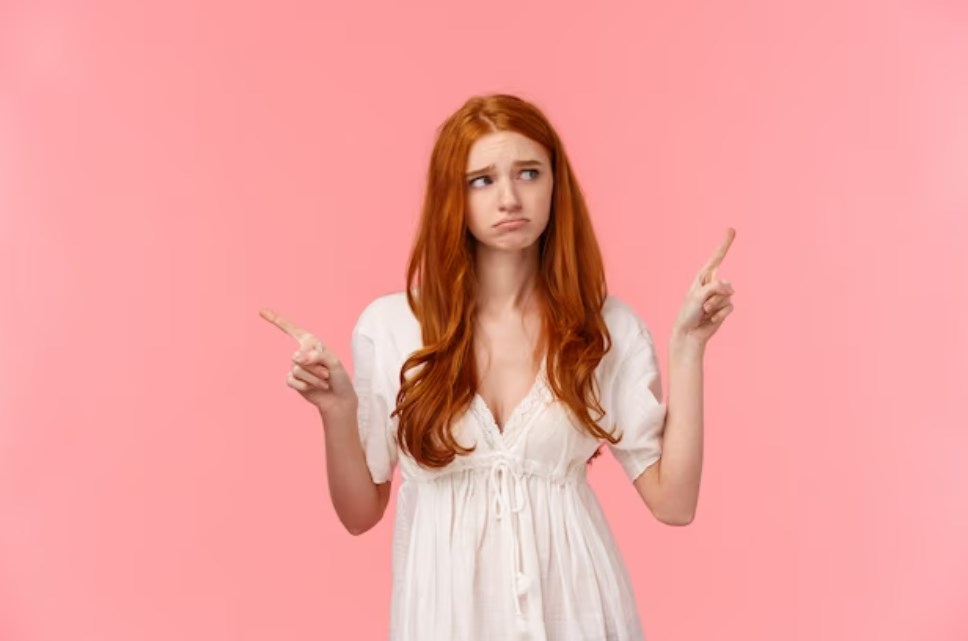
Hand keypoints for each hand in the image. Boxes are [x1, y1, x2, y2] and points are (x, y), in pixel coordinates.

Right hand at [259, 308, 357, 418]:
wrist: (338, 399)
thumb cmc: (339, 378)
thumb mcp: (334, 363)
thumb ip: (316, 356)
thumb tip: (295, 358)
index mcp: (311, 343)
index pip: (291, 329)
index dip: (276, 319)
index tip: (261, 311)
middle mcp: (301, 353)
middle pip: (299, 355)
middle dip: (316, 366)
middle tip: (328, 373)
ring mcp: (295, 366)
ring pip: (298, 369)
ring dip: (314, 377)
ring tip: (324, 380)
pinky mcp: (292, 380)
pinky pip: (292, 380)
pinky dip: (306, 385)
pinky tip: (314, 387)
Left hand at [672, 227, 736, 346]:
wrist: (689, 333)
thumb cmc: (688, 313)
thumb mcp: (697, 296)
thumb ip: (714, 287)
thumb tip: (730, 288)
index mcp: (702, 277)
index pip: (716, 258)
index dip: (724, 244)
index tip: (731, 229)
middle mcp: (712, 284)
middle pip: (724, 283)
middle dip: (714, 296)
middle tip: (701, 307)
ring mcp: (719, 296)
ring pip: (728, 296)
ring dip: (715, 306)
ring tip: (704, 312)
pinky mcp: (724, 308)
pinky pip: (730, 306)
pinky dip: (720, 314)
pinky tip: (710, 319)